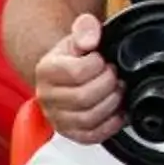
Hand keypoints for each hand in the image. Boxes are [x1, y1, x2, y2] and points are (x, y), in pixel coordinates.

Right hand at [34, 13, 122, 142]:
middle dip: (108, 84)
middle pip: (83, 97)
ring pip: (88, 118)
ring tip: (116, 90)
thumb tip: (91, 38)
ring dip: (111, 103)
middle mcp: (46, 97)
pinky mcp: (70, 132)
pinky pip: (91, 136)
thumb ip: (85, 29)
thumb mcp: (77, 37)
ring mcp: (57, 117)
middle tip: (113, 75)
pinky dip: (110, 125)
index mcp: (46, 71)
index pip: (76, 72)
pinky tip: (117, 110)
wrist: (63, 74)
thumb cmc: (72, 57)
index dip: (98, 65)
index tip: (102, 60)